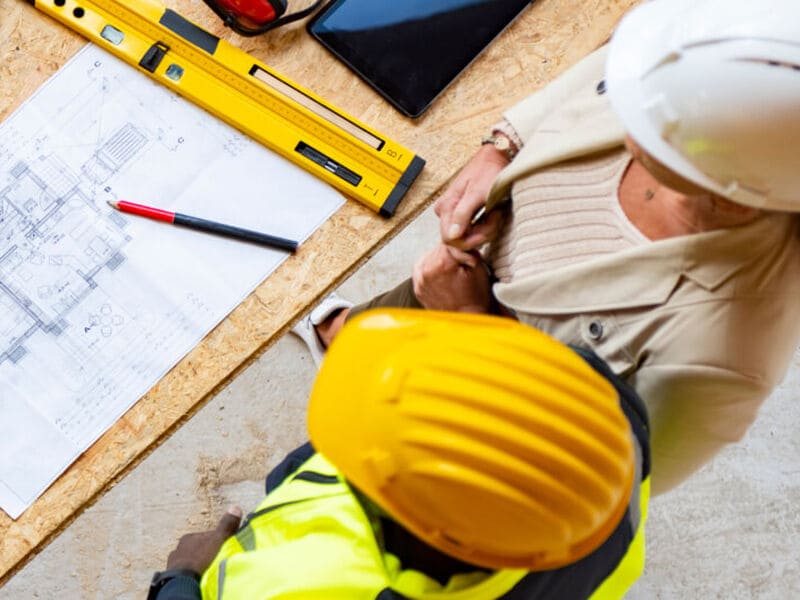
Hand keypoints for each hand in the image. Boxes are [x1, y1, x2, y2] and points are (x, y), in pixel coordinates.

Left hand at [166, 506, 242, 573]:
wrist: (182, 581)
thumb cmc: (200, 558)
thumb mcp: (217, 540)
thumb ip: (226, 526)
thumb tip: (236, 507)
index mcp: (189, 537)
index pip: (206, 535)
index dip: (217, 540)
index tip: (224, 546)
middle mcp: (179, 547)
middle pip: (197, 547)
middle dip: (206, 552)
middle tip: (216, 558)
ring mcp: (174, 562)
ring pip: (189, 559)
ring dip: (197, 563)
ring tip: (208, 569)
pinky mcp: (172, 575)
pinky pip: (184, 571)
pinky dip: (191, 573)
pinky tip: (197, 576)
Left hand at [412, 243, 491, 312]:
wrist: (467, 321)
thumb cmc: (475, 299)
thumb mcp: (478, 268)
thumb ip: (467, 249)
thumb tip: (460, 238)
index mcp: (441, 264)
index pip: (449, 241)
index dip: (461, 248)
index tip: (466, 258)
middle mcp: (426, 271)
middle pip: (438, 248)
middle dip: (450, 254)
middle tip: (460, 268)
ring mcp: (419, 281)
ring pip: (430, 257)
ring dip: (440, 261)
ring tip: (452, 275)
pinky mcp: (417, 288)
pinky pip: (423, 269)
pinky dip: (432, 269)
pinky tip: (443, 278)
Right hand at [434, 143, 508, 264]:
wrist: (496, 158)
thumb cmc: (488, 171)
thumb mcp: (477, 193)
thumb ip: (462, 214)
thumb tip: (452, 236)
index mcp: (446, 207)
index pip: (450, 239)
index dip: (470, 241)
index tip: (489, 228)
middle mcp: (445, 212)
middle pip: (459, 240)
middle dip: (481, 235)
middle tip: (496, 217)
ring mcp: (453, 213)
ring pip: (467, 237)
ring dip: (486, 230)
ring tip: (497, 212)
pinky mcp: (462, 213)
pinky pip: (472, 230)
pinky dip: (486, 227)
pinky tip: (494, 215)